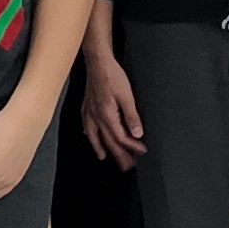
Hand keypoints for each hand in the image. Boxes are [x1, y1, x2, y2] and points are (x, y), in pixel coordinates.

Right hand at [81, 50, 145, 166]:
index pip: (121, 137)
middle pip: (108, 140)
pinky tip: (89, 135)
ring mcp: (89, 111)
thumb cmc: (112, 75)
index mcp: (107, 115)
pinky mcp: (86, 105)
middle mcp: (96, 116)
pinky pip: (86, 125)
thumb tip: (137, 133)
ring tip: (104, 157)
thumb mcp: (127, 95)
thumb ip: (132, 116)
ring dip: (100, 147)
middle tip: (125, 165)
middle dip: (118, 154)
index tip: (142, 151)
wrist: (98, 61)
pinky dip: (89, 134)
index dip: (132, 147)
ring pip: (94, 135)